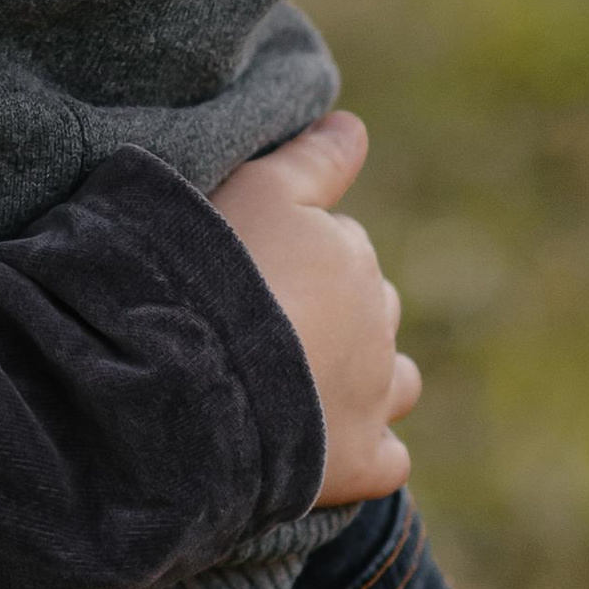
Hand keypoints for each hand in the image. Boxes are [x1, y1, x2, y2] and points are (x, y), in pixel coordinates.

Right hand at [210, 112, 420, 506]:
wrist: (193, 374)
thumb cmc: (214, 269)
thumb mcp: (256, 188)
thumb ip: (313, 158)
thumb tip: (357, 126)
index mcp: (350, 254)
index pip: (341, 243)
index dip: (297, 252)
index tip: (254, 262)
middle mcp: (375, 323)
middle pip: (371, 308)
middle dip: (338, 312)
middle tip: (268, 321)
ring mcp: (372, 397)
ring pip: (395, 380)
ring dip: (366, 378)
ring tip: (306, 381)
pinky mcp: (360, 463)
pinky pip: (387, 459)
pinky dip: (367, 451)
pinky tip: (331, 445)